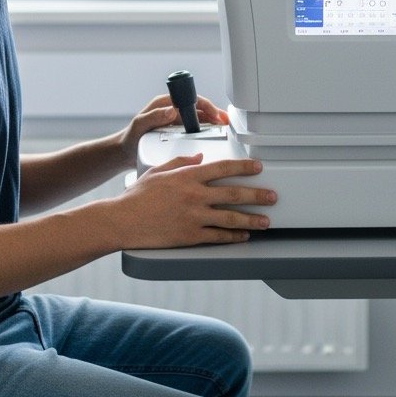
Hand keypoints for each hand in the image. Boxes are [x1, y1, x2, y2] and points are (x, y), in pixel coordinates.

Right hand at [110, 155, 275, 247]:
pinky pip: (217, 237)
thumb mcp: (158, 171)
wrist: (123, 221)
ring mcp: (194, 217)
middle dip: (257, 194)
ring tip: (266, 221)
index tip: (257, 167)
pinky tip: (243, 236)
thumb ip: (180, 163)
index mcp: (187, 176)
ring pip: (231, 218)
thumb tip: (199, 159)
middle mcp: (194, 195)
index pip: (223, 168)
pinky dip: (233, 237)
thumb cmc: (136, 196)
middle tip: (272, 196)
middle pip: (233, 193)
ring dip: (251, 219)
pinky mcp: (190, 236)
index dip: (244, 166)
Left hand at [116, 93, 228, 165]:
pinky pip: (195, 128)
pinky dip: (207, 130)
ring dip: (213, 122)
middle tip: (226, 123)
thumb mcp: (139, 125)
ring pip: (199, 118)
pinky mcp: (177, 132)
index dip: (205, 106)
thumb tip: (172, 110)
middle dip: (214, 113)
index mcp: (165, 104)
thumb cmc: (129, 138)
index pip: (190, 99)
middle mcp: (172, 110)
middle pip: (198, 108)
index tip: (215, 115)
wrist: (124, 152)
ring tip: (225, 128)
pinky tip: (214, 137)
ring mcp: (176, 121)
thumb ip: (153, 116)